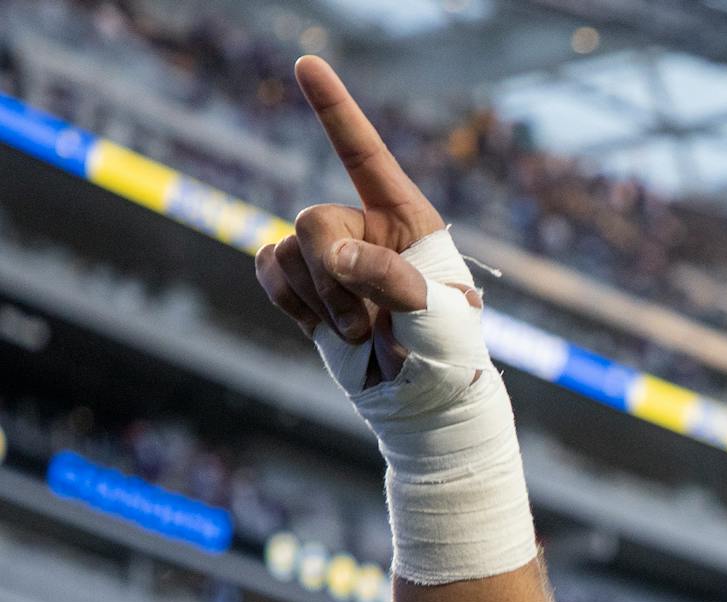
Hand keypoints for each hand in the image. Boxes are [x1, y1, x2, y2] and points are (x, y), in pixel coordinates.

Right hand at [253, 56, 477, 383]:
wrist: (420, 400)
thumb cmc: (446, 352)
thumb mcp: (434, 311)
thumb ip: (388, 275)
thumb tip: (331, 255)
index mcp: (406, 218)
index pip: (364, 154)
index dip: (335, 110)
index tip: (307, 64)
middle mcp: (364, 228)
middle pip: (315, 221)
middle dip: (335, 272)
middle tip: (368, 319)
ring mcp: (330, 257)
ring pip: (289, 252)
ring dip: (320, 301)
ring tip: (361, 331)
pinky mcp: (303, 285)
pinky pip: (267, 269)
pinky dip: (288, 300)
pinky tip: (323, 325)